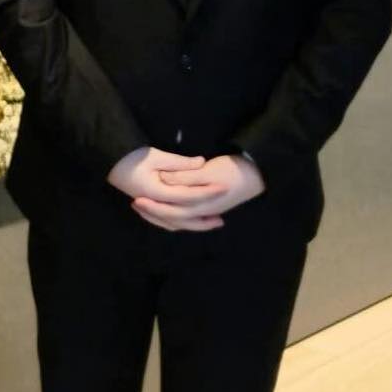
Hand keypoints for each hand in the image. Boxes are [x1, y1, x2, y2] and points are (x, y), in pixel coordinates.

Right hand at [108, 146, 227, 231]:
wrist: (110, 161)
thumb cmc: (131, 157)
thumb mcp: (155, 156)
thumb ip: (179, 162)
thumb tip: (202, 162)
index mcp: (157, 193)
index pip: (188, 196)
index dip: (207, 192)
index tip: (224, 188)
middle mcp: (155, 205)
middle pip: (183, 218)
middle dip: (203, 219)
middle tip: (222, 220)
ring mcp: (150, 208)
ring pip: (174, 223)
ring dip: (193, 225)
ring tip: (208, 224)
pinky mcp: (148, 206)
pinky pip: (166, 221)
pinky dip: (179, 223)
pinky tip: (188, 222)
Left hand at [133, 154, 265, 230]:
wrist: (256, 175)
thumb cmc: (232, 171)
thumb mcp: (208, 171)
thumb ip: (186, 176)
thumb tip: (165, 179)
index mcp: (199, 204)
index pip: (171, 210)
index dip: (153, 206)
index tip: (136, 198)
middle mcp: (201, 212)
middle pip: (173, 218)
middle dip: (153, 212)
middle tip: (135, 203)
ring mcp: (206, 212)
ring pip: (180, 221)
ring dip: (162, 216)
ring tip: (145, 208)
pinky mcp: (209, 208)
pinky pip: (187, 217)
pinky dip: (174, 215)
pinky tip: (167, 210)